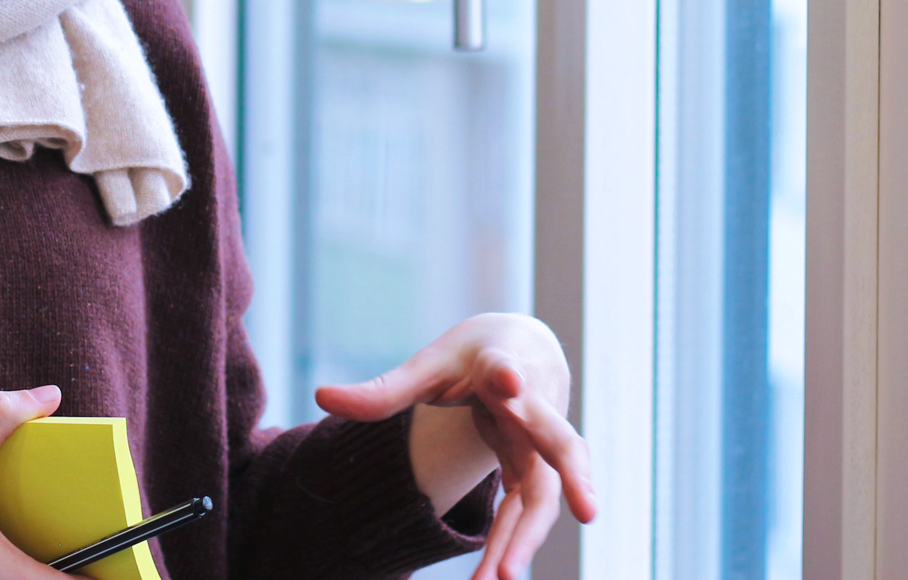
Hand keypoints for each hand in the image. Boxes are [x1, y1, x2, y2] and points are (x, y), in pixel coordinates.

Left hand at [315, 313, 597, 579]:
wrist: (519, 350)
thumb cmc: (473, 357)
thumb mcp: (429, 364)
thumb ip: (382, 389)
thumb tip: (321, 396)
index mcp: (501, 367)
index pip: (507, 371)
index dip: (507, 376)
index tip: (507, 381)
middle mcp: (533, 407)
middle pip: (559, 442)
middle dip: (570, 475)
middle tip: (587, 511)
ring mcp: (539, 444)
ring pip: (542, 492)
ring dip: (525, 536)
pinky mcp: (535, 470)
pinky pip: (525, 511)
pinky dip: (510, 542)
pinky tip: (492, 578)